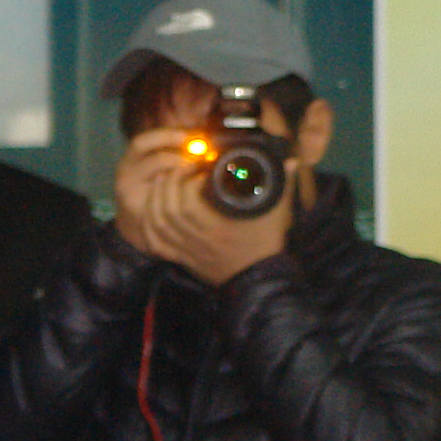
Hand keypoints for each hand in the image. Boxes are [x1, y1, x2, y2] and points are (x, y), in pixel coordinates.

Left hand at [111, 127, 293, 287]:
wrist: (257, 279)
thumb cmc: (266, 244)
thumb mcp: (278, 214)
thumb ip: (283, 186)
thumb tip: (291, 162)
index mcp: (219, 227)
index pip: (188, 202)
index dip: (187, 181)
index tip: (198, 168)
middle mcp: (198, 239)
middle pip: (168, 210)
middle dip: (168, 184)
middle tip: (178, 169)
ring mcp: (187, 249)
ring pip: (158, 223)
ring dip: (156, 199)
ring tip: (164, 182)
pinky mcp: (181, 257)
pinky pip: (155, 242)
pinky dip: (149, 225)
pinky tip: (152, 210)